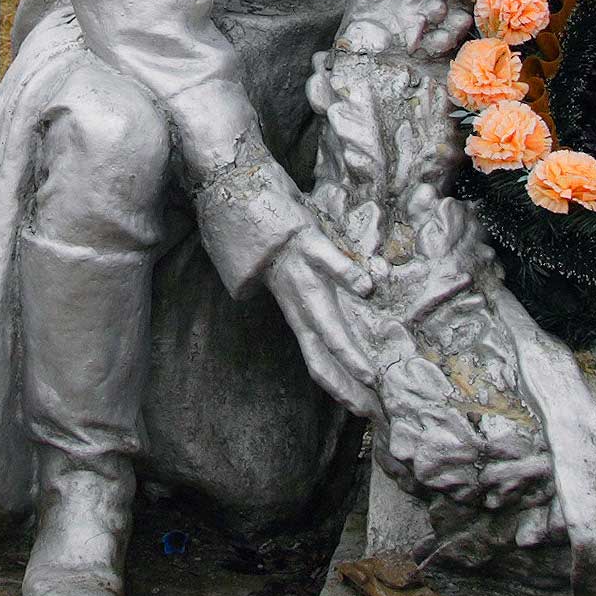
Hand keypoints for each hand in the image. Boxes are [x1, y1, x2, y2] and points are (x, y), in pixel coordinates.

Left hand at [261, 219, 387, 416]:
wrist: (226, 182)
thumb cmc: (256, 223)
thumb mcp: (281, 265)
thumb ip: (304, 284)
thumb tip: (336, 299)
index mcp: (292, 302)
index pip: (315, 354)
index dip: (337, 383)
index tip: (362, 408)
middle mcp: (294, 293)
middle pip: (318, 348)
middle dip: (344, 383)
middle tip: (368, 412)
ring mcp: (298, 267)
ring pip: (322, 314)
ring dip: (344, 348)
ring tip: (368, 374)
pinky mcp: (303, 237)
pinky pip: (326, 259)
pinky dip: (345, 274)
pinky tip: (368, 289)